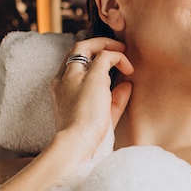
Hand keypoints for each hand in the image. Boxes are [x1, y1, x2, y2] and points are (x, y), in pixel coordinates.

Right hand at [0, 39, 133, 190]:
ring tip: (123, 50)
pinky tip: (129, 69)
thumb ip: (115, 101)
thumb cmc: (86, 138)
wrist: (75, 145)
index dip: (89, 61)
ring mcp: (76, 76)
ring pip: (86, 46)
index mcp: (61, 90)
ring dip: (106, 45)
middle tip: (115, 49)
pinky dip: (119, 58)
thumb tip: (127, 85)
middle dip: (96, 45)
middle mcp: (64, 79)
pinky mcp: (91, 77)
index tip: (106, 66)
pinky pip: (106, 56)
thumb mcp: (103, 117)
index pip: (72, 65)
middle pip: (76, 50)